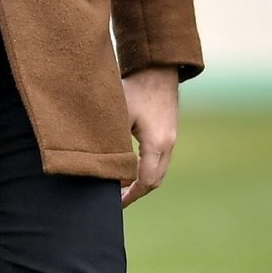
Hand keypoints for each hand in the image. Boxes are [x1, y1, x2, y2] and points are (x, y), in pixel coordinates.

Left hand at [120, 66, 178, 207]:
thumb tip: (100, 166)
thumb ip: (112, 141)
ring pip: (158, 171)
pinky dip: (146, 169)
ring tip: (121, 188)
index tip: (114, 204)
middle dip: (136, 193)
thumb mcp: (119, 114)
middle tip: (115, 201)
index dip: (130, 195)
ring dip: (141, 182)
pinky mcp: (169, 133)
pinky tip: (130, 168)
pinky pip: (159, 161)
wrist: (157, 68)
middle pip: (154, 181)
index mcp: (156, 143)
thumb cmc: (135, 88)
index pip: (145, 180)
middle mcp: (168, 145)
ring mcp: (171, 139)